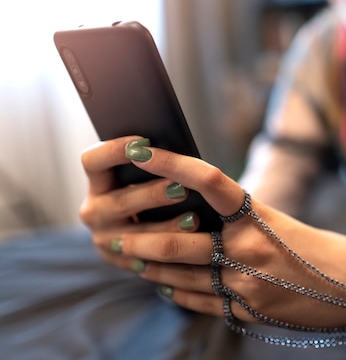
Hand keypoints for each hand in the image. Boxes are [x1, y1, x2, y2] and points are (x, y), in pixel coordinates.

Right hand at [80, 136, 202, 270]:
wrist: (143, 234)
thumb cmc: (151, 190)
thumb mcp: (142, 175)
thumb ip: (153, 163)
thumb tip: (176, 147)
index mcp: (97, 183)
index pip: (92, 161)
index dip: (114, 150)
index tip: (144, 141)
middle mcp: (94, 212)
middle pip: (120, 201)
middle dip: (153, 195)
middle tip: (183, 189)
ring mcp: (105, 240)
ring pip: (135, 237)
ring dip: (166, 229)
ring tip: (194, 220)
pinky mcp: (122, 263)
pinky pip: (147, 262)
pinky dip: (170, 256)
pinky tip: (191, 249)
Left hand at [83, 136, 345, 329]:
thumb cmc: (318, 248)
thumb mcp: (278, 223)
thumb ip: (236, 219)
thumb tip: (192, 212)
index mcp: (259, 217)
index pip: (208, 181)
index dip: (171, 163)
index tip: (140, 150)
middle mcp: (250, 251)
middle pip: (180, 242)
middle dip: (140, 239)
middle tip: (110, 233)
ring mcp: (248, 287)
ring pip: (183, 277)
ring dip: (151, 267)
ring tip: (127, 258)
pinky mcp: (248, 313)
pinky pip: (201, 303)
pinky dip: (177, 292)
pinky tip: (163, 284)